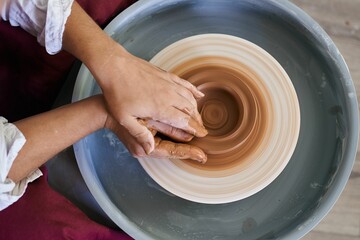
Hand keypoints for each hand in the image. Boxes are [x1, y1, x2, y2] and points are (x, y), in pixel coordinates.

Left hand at [93, 43, 207, 154]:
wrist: (115, 66)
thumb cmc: (117, 93)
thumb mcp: (125, 118)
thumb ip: (140, 134)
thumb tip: (150, 150)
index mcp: (160, 108)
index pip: (184, 121)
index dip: (195, 129)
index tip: (202, 135)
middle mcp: (169, 95)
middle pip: (190, 110)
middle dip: (198, 121)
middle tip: (202, 130)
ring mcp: (169, 83)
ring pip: (189, 97)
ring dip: (196, 109)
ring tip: (198, 117)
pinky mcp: (166, 75)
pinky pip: (185, 84)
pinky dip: (194, 91)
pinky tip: (199, 95)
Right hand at [105, 115, 206, 162]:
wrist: (105, 111)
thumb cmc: (124, 112)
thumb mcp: (147, 119)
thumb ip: (167, 128)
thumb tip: (188, 136)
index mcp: (145, 149)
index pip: (172, 152)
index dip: (188, 154)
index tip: (202, 156)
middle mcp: (145, 151)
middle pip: (171, 152)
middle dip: (187, 152)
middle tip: (204, 155)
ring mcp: (144, 147)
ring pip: (168, 147)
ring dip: (182, 145)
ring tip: (199, 148)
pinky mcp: (144, 141)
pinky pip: (162, 141)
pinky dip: (174, 139)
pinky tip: (185, 135)